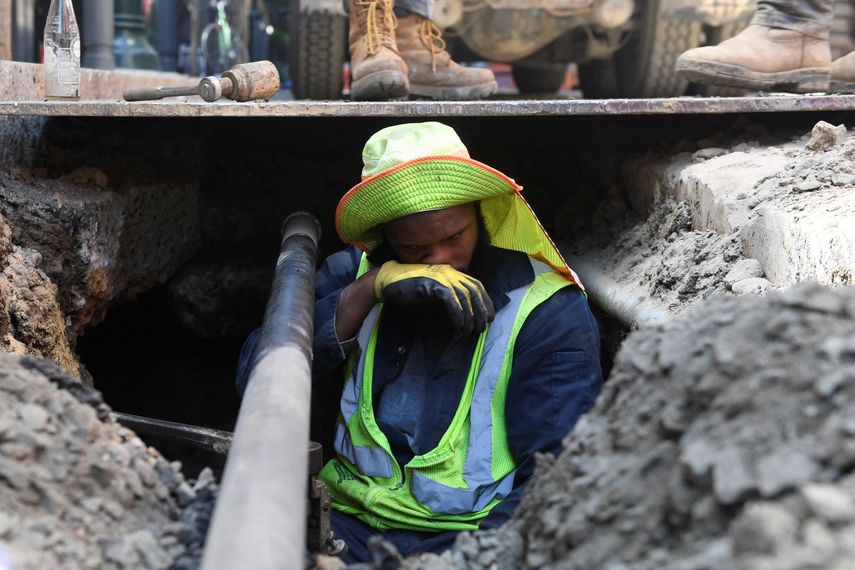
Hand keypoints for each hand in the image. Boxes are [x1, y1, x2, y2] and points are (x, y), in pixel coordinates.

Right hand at [374, 261, 494, 335]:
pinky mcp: (432, 283)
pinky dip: (458, 314)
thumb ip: (450, 302)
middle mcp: (450, 272)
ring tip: (470, 330)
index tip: (489, 317)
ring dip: (470, 316)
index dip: (486, 302)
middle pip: (474, 290)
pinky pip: (451, 300)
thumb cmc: (410, 291)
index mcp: (452, 273)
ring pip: (465, 296)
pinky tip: (459, 326)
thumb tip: (466, 318)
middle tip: (481, 328)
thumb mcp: (435, 297)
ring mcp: (441, 276)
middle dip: (481, 311)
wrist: (387, 282)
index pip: (476, 285)